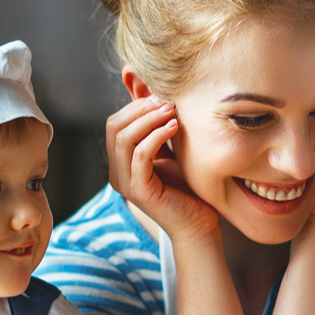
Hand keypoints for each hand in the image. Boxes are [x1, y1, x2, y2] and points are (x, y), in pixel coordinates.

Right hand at [106, 95, 219, 241]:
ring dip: (149, 119)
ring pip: (123, 139)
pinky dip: (156, 136)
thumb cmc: (187, 187)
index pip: (115, 123)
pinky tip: (174, 127)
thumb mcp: (170, 149)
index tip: (163, 96)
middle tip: (167, 102)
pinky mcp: (139, 192)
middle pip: (114, 127)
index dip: (136, 105)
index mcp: (120, 163)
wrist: (199, 224)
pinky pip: (140, 155)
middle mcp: (117, 173)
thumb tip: (151, 90)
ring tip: (172, 112)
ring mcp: (125, 183)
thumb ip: (158, 125)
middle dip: (140, 109)